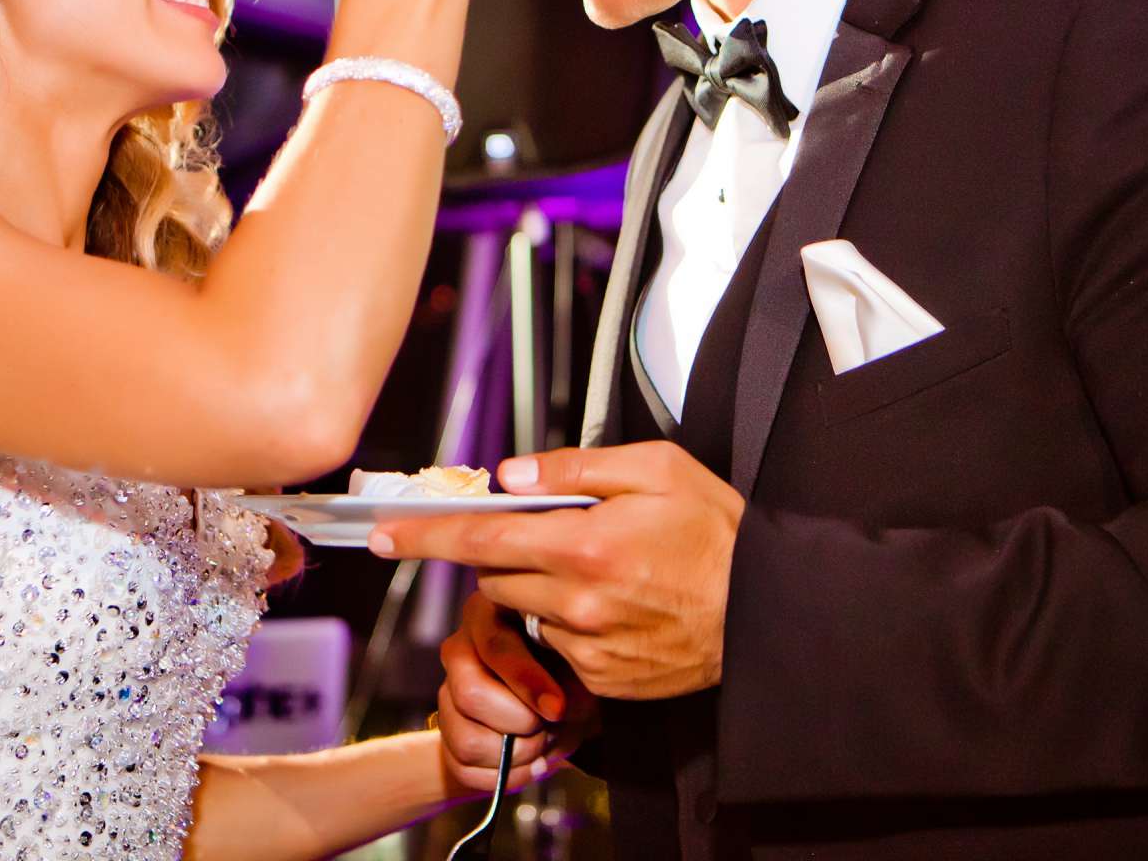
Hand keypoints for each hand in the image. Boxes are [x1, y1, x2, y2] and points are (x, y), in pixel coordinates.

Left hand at [374, 442, 745, 700]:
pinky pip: (556, 646)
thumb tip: (509, 475)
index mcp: (583, 543)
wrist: (765, 612)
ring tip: (596, 570)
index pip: (478, 538)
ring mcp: (585, 647)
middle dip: (503, 553)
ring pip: (523, 612)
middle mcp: (575, 600)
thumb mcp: (656, 469)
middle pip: (494, 577)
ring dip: (538, 588)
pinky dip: (568, 624)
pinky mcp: (599, 679)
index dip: (423, 535)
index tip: (382, 533)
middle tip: (549, 534)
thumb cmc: (716, 533)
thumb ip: (573, 469)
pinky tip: (614, 606)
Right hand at [434, 592, 598, 792]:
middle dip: (519, 723)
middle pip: (470, 694)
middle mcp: (459, 650)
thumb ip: (568, 675)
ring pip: (466, 741)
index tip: (557, 709)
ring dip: (516, 754)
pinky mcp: (446, 735)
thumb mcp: (578, 663)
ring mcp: (446, 694)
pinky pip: (463, 768)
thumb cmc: (570, 672)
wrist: (561, 706)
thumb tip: (555, 707)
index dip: (526, 683)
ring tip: (543, 743)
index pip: (496, 648)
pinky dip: (506, 775)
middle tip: (549, 726)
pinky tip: (531, 762)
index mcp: (488, 615)